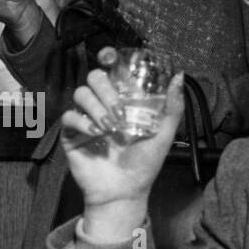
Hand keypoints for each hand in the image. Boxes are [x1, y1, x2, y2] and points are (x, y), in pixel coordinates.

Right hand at [61, 67, 183, 216]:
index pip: (112, 70)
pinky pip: (69, 117)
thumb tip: (179, 76)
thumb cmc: (144, 165)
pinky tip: (96, 135)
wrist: (124, 191)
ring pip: (81, 94)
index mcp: (123, 100)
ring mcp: (86, 118)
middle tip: (119, 112)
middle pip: (94, 77)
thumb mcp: (163, 135)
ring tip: (110, 127)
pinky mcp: (71, 134)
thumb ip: (172, 107)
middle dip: (106, 90)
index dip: (109, 58)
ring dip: (96, 107)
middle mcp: (103, 105)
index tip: (110, 57)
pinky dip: (82, 122)